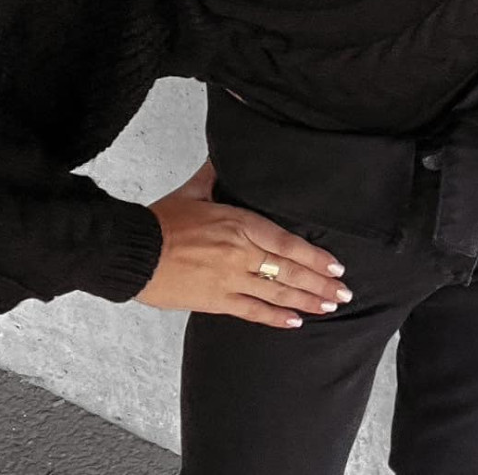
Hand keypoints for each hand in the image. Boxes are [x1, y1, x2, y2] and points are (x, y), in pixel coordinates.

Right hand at [132, 156, 353, 329]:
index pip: (286, 242)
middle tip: (343, 293)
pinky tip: (294, 322)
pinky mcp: (215, 301)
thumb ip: (215, 176)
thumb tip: (223, 155)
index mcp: (239, 223)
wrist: (133, 250)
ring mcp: (229, 279)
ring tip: (328, 307)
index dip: (314, 256)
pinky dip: (274, 318)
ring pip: (276, 292)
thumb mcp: (192, 190)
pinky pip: (251, 311)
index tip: (336, 266)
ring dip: (305, 301)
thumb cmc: (161, 220)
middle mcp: (240, 253)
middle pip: (288, 270)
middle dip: (319, 283)